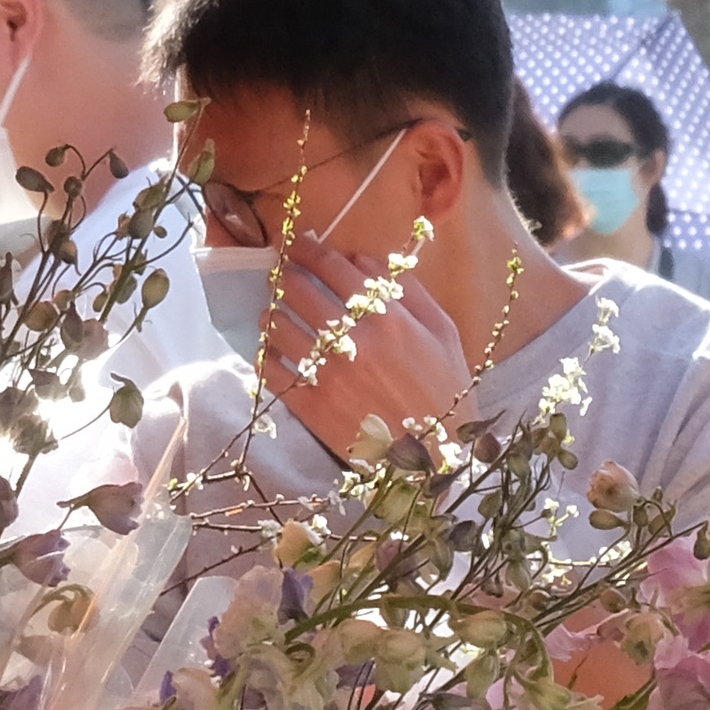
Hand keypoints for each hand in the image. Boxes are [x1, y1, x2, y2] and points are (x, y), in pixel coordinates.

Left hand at [267, 237, 468, 457]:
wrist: (436, 464)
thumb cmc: (446, 395)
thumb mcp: (444, 335)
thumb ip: (409, 292)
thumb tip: (366, 262)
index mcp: (388, 318)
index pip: (333, 267)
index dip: (308, 250)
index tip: (297, 245)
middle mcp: (354, 340)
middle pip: (297, 290)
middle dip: (283, 277)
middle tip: (281, 278)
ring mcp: (329, 374)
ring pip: (277, 326)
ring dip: (271, 315)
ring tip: (274, 317)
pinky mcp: (312, 406)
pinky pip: (270, 370)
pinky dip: (263, 357)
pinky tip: (271, 355)